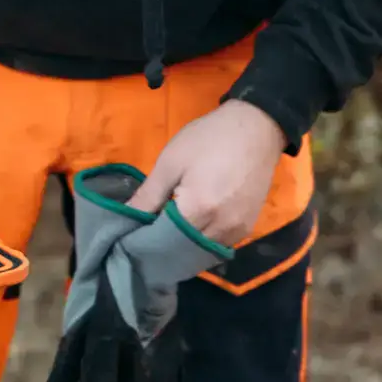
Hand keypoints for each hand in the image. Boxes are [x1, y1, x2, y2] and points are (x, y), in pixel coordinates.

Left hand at [125, 100, 286, 247]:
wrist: (256, 129)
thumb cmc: (208, 139)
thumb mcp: (171, 162)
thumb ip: (148, 195)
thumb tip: (125, 217)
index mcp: (200, 210)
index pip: (165, 241)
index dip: (146, 238)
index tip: (132, 232)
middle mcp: (222, 228)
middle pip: (185, 251)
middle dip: (164, 246)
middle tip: (148, 231)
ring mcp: (238, 231)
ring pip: (202, 252)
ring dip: (184, 246)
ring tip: (168, 229)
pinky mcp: (248, 228)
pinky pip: (219, 246)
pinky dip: (202, 242)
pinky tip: (191, 228)